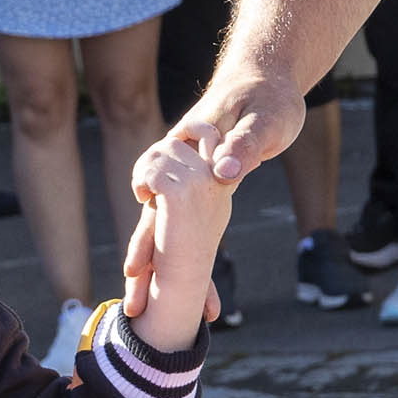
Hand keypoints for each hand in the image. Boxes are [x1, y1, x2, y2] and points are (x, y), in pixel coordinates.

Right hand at [124, 66, 306, 312]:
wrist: (265, 84)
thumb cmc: (265, 97)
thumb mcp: (264, 119)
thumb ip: (245, 144)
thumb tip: (224, 172)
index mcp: (183, 155)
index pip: (159, 202)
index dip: (148, 238)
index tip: (134, 269)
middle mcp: (177, 173)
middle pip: (153, 227)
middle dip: (143, 270)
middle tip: (132, 309)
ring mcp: (187, 186)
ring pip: (168, 237)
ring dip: (162, 277)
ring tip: (149, 314)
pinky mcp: (204, 194)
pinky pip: (196, 234)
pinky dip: (197, 266)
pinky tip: (207, 300)